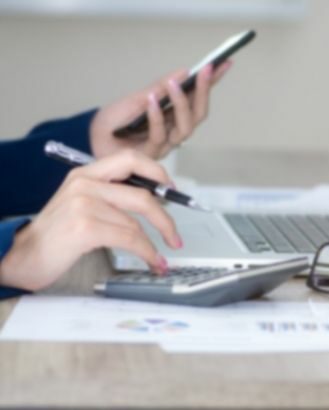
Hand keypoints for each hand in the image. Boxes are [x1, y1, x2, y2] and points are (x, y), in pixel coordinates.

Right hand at [0, 150, 181, 290]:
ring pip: (136, 222)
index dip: (156, 172)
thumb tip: (153, 202)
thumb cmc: (55, 235)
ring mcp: (84, 204)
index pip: (130, 159)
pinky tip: (152, 261)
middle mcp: (85, 183)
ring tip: (161, 258)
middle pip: (142, 194)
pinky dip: (147, 253)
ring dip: (155, 244)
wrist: (21, 256)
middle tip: (175, 235)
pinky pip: (130, 239)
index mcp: (85, 173)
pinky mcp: (85, 227)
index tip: (171, 190)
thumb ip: (111, 197)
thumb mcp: (81, 204)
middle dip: (165, 217)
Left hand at [89, 62, 231, 159]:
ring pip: (185, 128)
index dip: (212, 84)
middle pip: (198, 115)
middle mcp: (174, 131)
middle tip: (206, 70)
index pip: (199, 98)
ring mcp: (164, 144)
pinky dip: (156, 116)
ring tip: (173, 84)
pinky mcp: (150, 153)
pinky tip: (152, 100)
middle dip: (204, 92)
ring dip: (181, 104)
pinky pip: (159, 136)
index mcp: (174, 116)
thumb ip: (161, 87)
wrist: (93, 137)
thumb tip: (184, 72)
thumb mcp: (140, 96)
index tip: (224, 64)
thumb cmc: (117, 120)